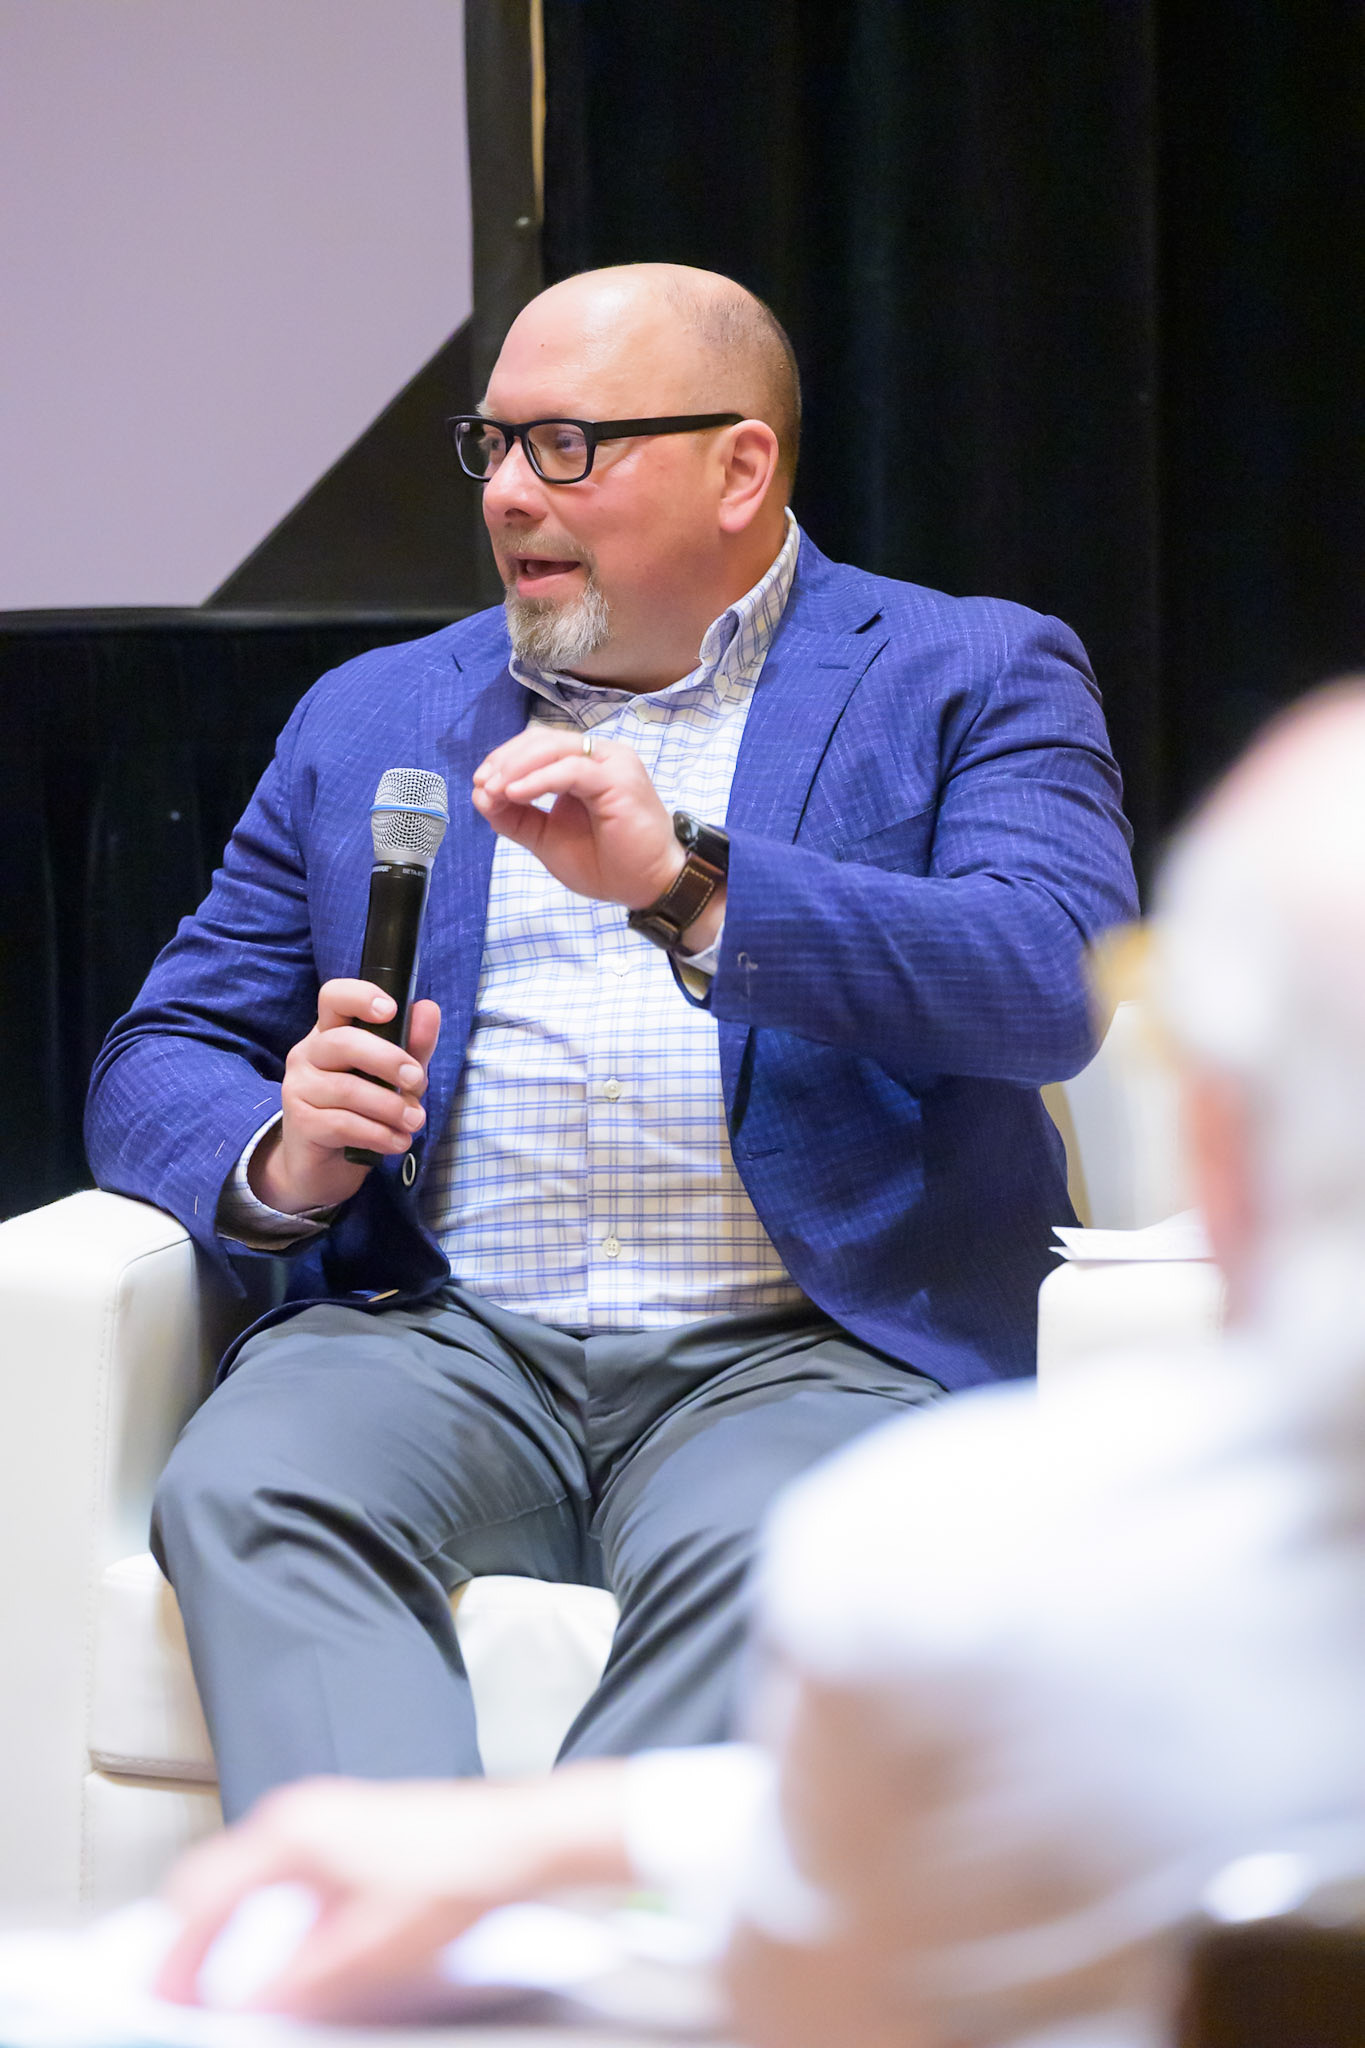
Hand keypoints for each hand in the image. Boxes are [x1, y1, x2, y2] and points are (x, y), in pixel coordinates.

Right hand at [155, 1767, 632, 2018]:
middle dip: (192, 1940)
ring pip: (245, 1875)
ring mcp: (324, 1815)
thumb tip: (245, 2009)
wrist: (517, 1836)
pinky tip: (286, 1950)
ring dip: (229, 1927)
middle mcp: (299, 1814)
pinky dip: (263, 1913)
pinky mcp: (346, 1828)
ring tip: (227, 1980)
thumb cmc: (457, 1870)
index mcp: (291, 1833)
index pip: (200, 1898)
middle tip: (186, 1996)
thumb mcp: (368, 1949)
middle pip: (213, 1878)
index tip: (168, 2004)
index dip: (177, 1960)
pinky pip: (278, 1872)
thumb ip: (298, 1983)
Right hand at [249, 980, 440, 1214]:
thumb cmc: (363, 1111)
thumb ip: (412, 1045)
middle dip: (388, 1060)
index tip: (391, 1011)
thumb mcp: (395, 1076)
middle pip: (343, 1042)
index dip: (360, 996)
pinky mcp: (301, 1122)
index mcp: (331, 1032)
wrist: (325, 1166)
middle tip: (418, 1081)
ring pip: (347, 1089)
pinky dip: (378, 1134)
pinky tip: (397, 1142)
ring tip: (415, 1121)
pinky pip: (343, 1124)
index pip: (333, 997)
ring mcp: (299, 1087)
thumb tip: (428, 1009)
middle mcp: (308, 1054)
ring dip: (391, 1107)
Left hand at [472, 729, 686, 911]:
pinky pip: (571, 770)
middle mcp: (600, 756)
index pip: (538, 745)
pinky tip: (515, 793)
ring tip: (493, 790)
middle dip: (505, 761)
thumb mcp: (547, 838)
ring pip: (554, 748)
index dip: (505, 759)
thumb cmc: (607, 864)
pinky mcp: (618, 778)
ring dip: (516, 767)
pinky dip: (538, 780)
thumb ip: (516, 817)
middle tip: (482, 785)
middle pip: (542, 740)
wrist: (647, 887)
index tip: (480, 784)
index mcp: (585, 765)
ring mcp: (612, 762)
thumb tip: (479, 794)